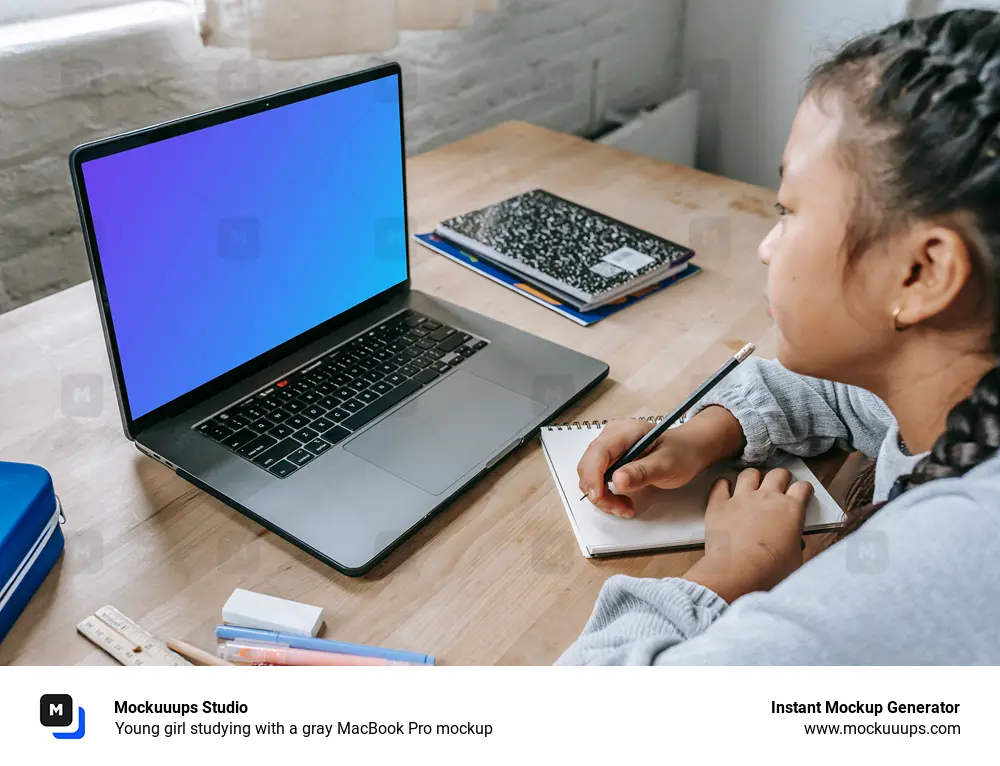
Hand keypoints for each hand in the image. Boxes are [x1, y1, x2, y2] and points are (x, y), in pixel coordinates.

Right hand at [576, 406, 744, 517]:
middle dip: (599, 492)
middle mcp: (610, 437)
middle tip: (621, 509)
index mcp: (624, 432)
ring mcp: (608, 449)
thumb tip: (617, 480)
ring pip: (589, 477)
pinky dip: (606, 496)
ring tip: (625, 507)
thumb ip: (642, 472)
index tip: (599, 498)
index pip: (597, 452)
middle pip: (588, 467)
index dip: (593, 477)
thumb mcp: (667, 464)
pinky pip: (597, 481)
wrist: (689, 450)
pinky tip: (622, 502)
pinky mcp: (609, 461)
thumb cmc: (682, 453)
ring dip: (602, 498)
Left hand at [684, 467, 813, 603]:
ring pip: (749, 474)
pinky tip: (725, 490)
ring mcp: (742, 498)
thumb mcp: (796, 558)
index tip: (801, 493)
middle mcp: (767, 497)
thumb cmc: (770, 570)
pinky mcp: (719, 504)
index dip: (803, 489)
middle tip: (778, 486)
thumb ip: (795, 541)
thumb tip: (793, 542)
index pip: (802, 487)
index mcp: (791, 509)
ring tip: (752, 485)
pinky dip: (723, 485)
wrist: (739, 573)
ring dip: (753, 477)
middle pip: (778, 474)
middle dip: (780, 478)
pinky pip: (720, 484)